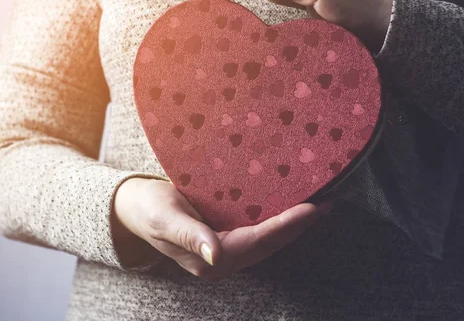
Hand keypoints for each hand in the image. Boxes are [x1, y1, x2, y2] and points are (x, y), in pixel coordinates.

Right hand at [114, 177, 332, 280]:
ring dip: (294, 223)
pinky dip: (279, 218)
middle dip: (300, 225)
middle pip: (271, 243)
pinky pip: (259, 230)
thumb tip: (216, 256)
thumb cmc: (147, 209)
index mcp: (210, 260)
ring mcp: (226, 249)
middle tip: (329, 203)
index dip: (287, 226)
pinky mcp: (226, 236)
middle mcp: (223, 258)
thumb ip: (191, 237)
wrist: (134, 207)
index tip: (313, 208)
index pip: (258, 242)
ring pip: (268, 239)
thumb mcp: (165, 219)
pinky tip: (292, 204)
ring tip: (320, 204)